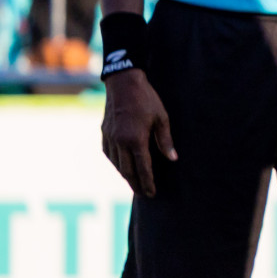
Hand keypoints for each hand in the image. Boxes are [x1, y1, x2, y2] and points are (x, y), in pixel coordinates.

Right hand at [101, 70, 176, 196]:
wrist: (123, 83)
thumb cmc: (147, 99)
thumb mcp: (162, 118)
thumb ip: (165, 140)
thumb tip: (172, 159)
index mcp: (135, 139)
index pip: (143, 168)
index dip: (147, 182)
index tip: (152, 193)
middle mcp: (120, 142)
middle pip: (127, 171)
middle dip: (136, 184)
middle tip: (144, 194)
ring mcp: (110, 138)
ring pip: (116, 164)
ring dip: (125, 176)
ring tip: (134, 183)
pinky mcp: (104, 133)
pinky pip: (109, 154)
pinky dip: (116, 164)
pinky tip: (122, 166)